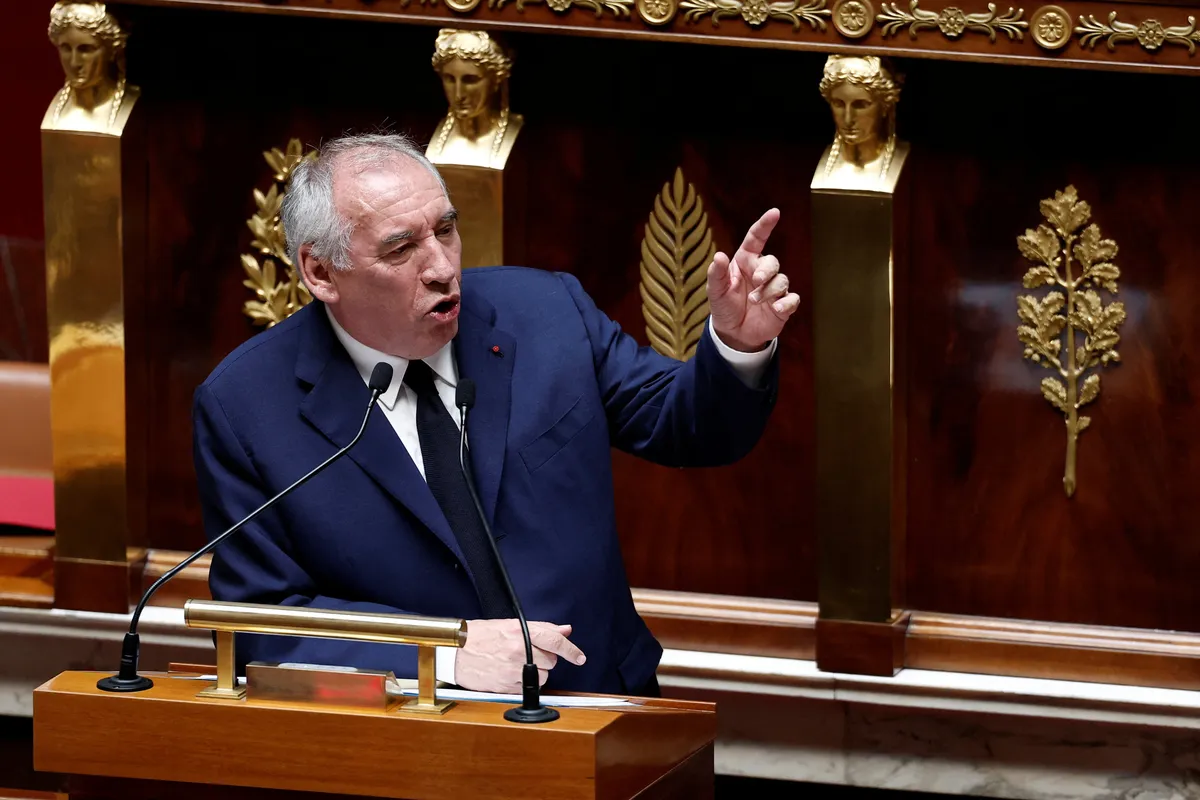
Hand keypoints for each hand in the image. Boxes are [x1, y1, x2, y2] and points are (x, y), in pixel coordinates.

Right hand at [453, 619, 586, 693]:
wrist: (454, 652)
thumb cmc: (478, 636)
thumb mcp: (510, 624)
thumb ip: (541, 628)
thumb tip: (565, 630)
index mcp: (519, 632)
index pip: (554, 640)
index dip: (571, 650)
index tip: (579, 657)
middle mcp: (517, 650)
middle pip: (551, 661)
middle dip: (545, 659)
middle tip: (527, 653)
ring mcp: (512, 670)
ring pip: (542, 677)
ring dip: (535, 673)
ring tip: (515, 664)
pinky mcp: (506, 686)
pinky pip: (527, 689)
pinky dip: (523, 684)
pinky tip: (509, 674)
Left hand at [707, 208, 799, 351]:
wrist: (733, 333)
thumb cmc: (724, 306)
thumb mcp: (715, 291)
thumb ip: (716, 274)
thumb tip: (718, 256)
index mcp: (745, 262)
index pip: (756, 239)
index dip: (765, 225)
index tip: (775, 212)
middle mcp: (762, 272)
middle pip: (773, 261)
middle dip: (766, 269)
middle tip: (756, 280)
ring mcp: (774, 289)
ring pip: (782, 281)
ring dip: (769, 291)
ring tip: (754, 301)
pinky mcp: (783, 306)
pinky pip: (793, 299)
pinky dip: (786, 303)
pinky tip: (777, 308)